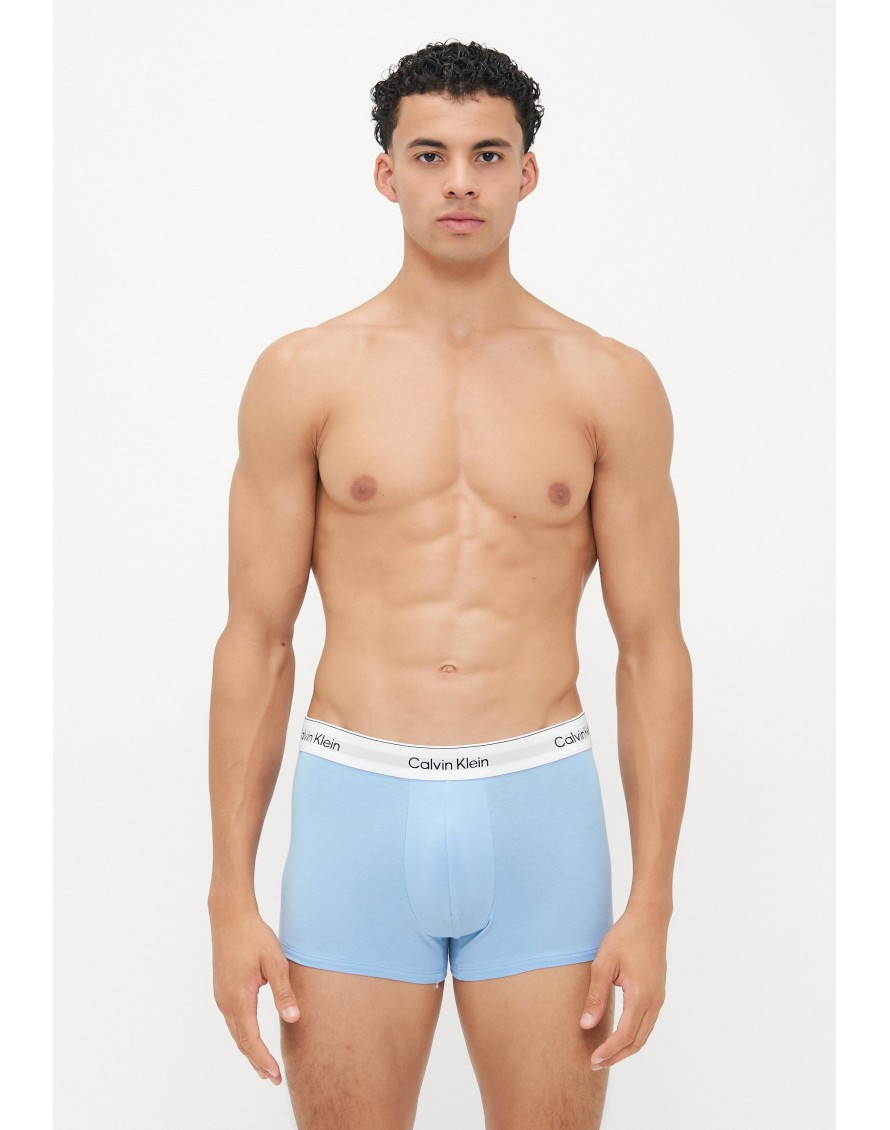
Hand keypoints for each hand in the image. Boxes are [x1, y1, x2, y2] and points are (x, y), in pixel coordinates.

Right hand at [209, 906, 300, 1083]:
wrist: (229, 916)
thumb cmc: (254, 936)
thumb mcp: (275, 962)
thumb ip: (283, 992)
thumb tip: (293, 1019)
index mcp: (239, 998)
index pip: (251, 1040)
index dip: (263, 1060)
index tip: (275, 1075)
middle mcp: (226, 1002)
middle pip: (241, 1041)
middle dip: (257, 1061)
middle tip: (273, 1078)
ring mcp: (221, 996)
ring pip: (235, 1032)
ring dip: (249, 1050)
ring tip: (264, 1065)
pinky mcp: (222, 989)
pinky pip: (232, 1020)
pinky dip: (243, 1035)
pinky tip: (251, 1038)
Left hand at [579, 908, 667, 1069]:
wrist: (649, 919)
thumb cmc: (625, 937)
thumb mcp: (603, 964)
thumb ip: (596, 996)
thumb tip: (586, 1025)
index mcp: (641, 996)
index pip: (625, 1035)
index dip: (608, 1051)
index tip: (592, 1060)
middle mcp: (654, 1002)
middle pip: (637, 1042)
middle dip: (616, 1056)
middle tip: (595, 1063)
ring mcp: (659, 998)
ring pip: (644, 1035)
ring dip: (626, 1048)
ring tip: (605, 1054)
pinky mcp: (658, 993)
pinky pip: (647, 1023)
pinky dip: (634, 1036)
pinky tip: (619, 1035)